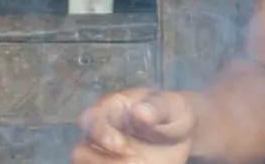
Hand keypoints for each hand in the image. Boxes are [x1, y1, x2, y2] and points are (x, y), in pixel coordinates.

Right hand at [72, 87, 195, 163]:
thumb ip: (156, 107)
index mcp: (112, 108)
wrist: (182, 133)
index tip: (122, 145)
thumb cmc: (173, 113)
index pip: (90, 119)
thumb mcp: (171, 106)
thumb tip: (139, 111)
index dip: (101, 134)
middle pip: (82, 150)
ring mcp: (105, 153)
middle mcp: (102, 131)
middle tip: (138, 161)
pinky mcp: (113, 163)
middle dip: (104, 161)